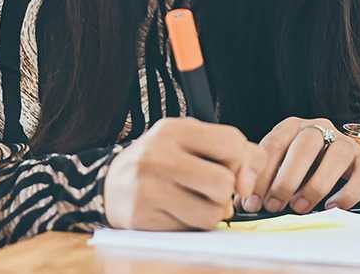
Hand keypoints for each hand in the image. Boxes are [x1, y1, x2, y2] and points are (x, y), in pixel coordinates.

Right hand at [104, 118, 263, 229]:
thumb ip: (236, 153)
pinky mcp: (141, 218)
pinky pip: (189, 230)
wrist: (110, 183)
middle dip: (226, 191)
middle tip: (212, 189)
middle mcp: (157, 156)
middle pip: (223, 182)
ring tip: (198, 202)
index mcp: (174, 130)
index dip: (241, 161)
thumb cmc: (164, 160)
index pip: (232, 143)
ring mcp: (147, 189)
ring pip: (211, 213)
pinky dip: (192, 224)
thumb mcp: (194, 141)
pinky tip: (178, 211)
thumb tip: (249, 185)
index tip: (231, 168)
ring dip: (213, 212)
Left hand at [245, 117, 359, 214]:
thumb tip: (244, 202)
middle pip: (306, 143)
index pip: (275, 143)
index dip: (261, 174)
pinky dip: (345, 194)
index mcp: (295, 128)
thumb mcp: (283, 169)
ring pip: (337, 154)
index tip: (252, 201)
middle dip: (287, 178)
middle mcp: (322, 129)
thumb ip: (264, 181)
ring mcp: (347, 143)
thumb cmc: (309, 171)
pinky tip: (331, 207)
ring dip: (315, 185)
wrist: (351, 168)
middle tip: (274, 205)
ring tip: (300, 208)